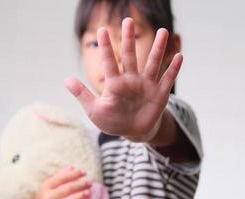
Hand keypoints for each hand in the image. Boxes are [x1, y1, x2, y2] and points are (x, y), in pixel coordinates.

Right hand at [36, 166, 90, 198]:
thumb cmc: (48, 197)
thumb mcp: (49, 186)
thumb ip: (59, 176)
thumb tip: (72, 167)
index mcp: (45, 187)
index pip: (62, 178)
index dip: (74, 174)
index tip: (84, 171)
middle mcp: (47, 197)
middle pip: (67, 188)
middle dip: (80, 184)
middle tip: (89, 182)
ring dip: (80, 195)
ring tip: (88, 191)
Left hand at [65, 18, 182, 141]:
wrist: (132, 132)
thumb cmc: (112, 120)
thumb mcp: (94, 110)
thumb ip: (82, 95)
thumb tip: (65, 79)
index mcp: (115, 83)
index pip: (109, 62)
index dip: (106, 47)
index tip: (102, 30)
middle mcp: (131, 80)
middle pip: (130, 56)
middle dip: (129, 39)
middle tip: (128, 20)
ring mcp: (146, 85)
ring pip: (152, 63)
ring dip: (157, 49)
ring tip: (162, 31)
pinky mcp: (160, 94)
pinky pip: (167, 79)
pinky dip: (173, 69)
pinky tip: (179, 56)